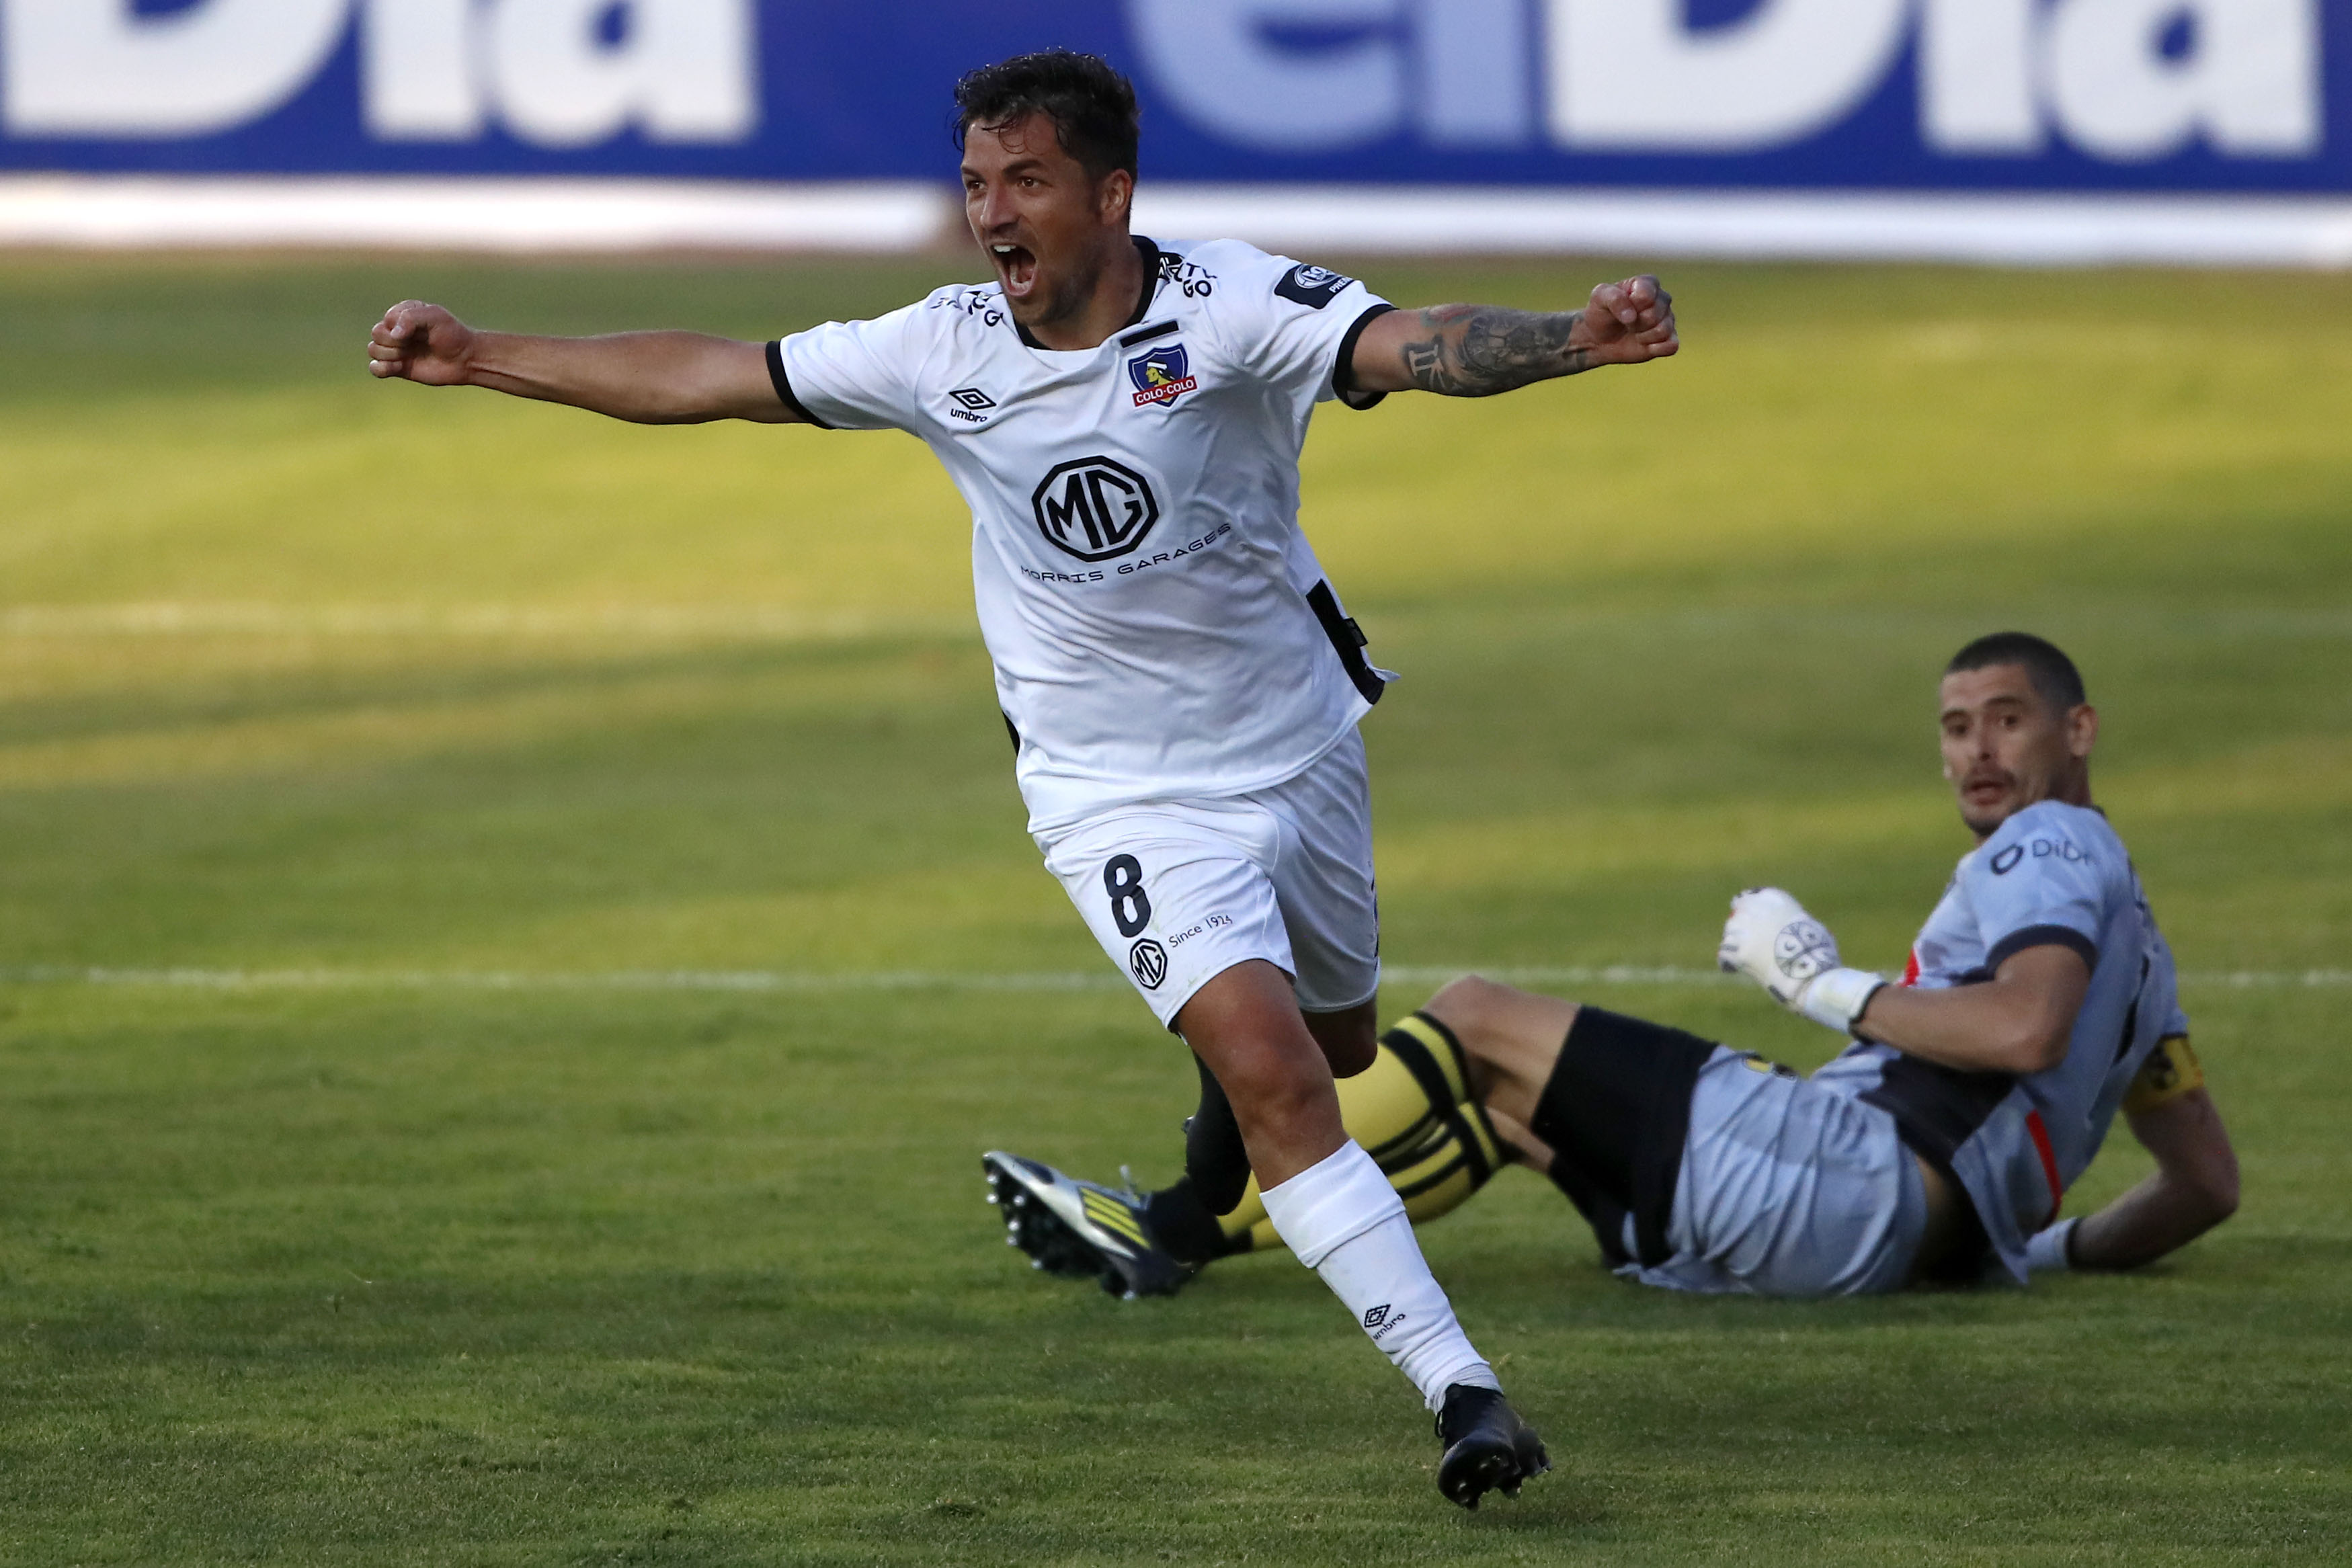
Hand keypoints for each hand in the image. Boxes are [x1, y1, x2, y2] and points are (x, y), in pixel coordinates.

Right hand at [369, 300, 476, 385]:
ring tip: (407, 357)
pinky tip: (398, 367)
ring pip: (373, 349)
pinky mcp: (398, 368)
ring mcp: (396, 349)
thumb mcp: (434, 317)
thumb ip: (411, 318)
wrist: (465, 359)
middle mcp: (397, 331)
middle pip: (376, 333)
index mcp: (403, 314)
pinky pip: (375, 368)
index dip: (400, 327)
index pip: (387, 319)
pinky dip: (381, 369)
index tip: (420, 331)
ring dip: (389, 354)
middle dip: (393, 341)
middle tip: (413, 344)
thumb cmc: (452, 334)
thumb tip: (393, 334)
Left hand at [1571, 276, 1677, 366]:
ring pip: (1662, 330)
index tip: (1619, 308)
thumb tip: (1632, 317)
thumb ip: (1614, 299)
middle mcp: (1662, 299)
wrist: (1600, 338)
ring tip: (1634, 333)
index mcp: (1648, 283)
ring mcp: (1668, 319)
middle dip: (1634, 324)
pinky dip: (1654, 348)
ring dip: (1642, 337)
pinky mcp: (1670, 339)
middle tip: (1626, 323)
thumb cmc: (1601, 313)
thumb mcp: (1599, 297)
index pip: (1646, 295)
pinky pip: (1671, 346)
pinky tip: (1644, 344)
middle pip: (1653, 315)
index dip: (1630, 306)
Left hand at [1717, 887, 1882, 1032]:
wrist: (1811, 973)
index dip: (1746, 907)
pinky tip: (1732, 969)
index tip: (1746, 914)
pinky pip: (1724, 955)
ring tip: (1740, 956)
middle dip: (1739, 927)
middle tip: (1742, 940)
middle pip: (1737, 915)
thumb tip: (1796, 926)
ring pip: (1729, 934)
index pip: (1751, 897)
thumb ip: (1795, 921)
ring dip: (1733, 944)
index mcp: (1775, 901)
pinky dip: (1726, 963)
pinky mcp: (1740, 953)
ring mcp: (1746, 932)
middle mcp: (1757, 912)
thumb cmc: (1820, 952)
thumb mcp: (1811, 927)